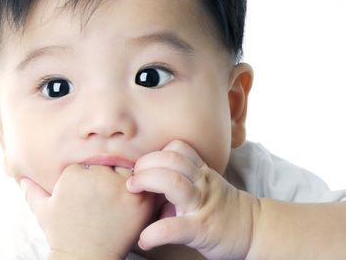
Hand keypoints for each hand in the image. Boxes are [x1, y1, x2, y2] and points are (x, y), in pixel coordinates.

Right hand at [21, 164, 154, 259]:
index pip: (88, 163)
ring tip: (121, 200)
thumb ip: (33, 192)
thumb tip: (22, 180)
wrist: (84, 259)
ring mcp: (119, 186)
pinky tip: (136, 202)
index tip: (89, 195)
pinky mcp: (138, 200)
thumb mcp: (43, 211)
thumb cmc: (62, 235)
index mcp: (74, 173)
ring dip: (127, 181)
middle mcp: (97, 175)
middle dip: (108, 177)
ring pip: (127, 170)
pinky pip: (146, 185)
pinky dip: (144, 190)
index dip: (89, 178)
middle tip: (107, 198)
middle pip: (109, 164)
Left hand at [127, 140, 259, 259]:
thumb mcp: (204, 185)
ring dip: (147, 181)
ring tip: (133, 191)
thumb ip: (179, 178)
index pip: (178, 148)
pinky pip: (175, 227)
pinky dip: (155, 233)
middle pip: (171, 159)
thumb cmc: (222, 208)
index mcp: (201, 172)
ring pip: (173, 181)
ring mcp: (201, 204)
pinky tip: (145, 239)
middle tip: (132, 178)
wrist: (254, 230)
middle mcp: (202, 183)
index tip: (142, 166)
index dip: (156, 152)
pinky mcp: (201, 229)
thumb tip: (146, 184)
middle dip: (145, 164)